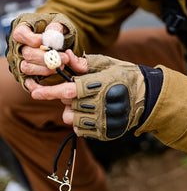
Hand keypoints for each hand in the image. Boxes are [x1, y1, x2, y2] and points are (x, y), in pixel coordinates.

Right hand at [6, 12, 76, 89]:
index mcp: (23, 30)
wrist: (58, 40)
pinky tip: (54, 74)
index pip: (20, 34)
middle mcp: (19, 46)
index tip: (46, 42)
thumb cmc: (56, 30)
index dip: (33, 39)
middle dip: (46, 57)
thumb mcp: (58, 23)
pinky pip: (29, 80)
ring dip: (46, 69)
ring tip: (61, 66)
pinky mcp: (27, 72)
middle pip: (27, 54)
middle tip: (64, 58)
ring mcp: (21, 60)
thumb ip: (56, 28)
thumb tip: (53, 38)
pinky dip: (40, 79)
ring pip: (27, 68)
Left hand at [26, 51, 145, 140]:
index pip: (68, 90)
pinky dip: (81, 122)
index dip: (49, 92)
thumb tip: (66, 58)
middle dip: (66, 97)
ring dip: (73, 111)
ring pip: (71, 119)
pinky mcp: (104, 132)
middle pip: (67, 104)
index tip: (35, 92)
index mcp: (99, 84)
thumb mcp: (107, 63)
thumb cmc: (124, 75)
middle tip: (80, 91)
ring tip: (86, 103)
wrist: (146, 96)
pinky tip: (93, 113)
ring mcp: (103, 120)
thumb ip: (85, 62)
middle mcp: (100, 104)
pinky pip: (80, 130)